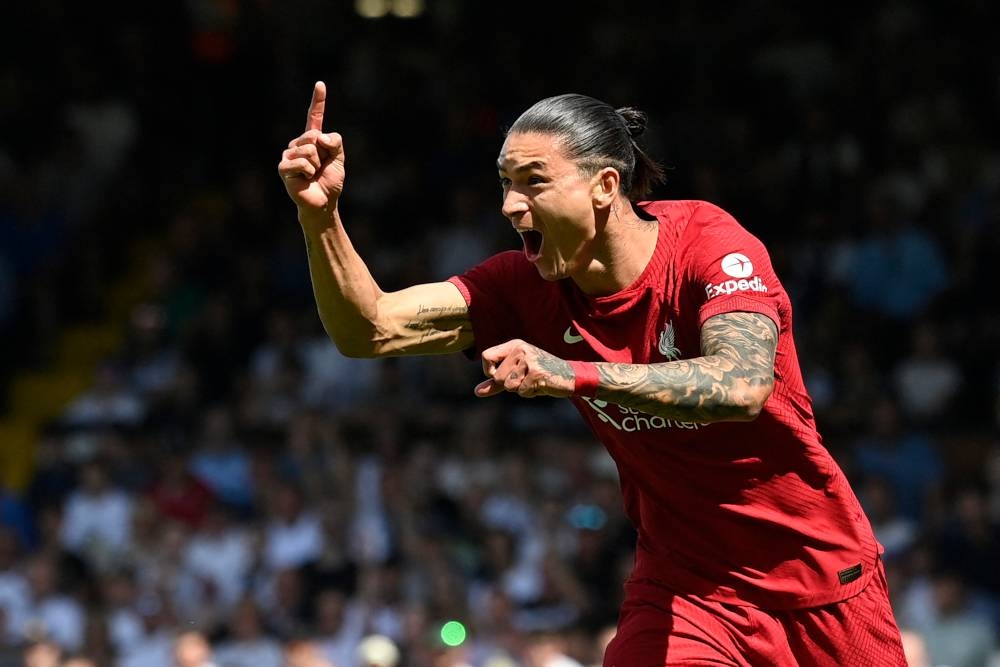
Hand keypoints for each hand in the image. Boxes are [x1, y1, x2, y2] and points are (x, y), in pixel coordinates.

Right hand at [278, 81, 345, 211]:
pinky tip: (306, 178)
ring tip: (313, 174)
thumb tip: (321, 137)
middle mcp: (298, 144)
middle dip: (323, 152)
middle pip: (314, 135)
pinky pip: (302, 162)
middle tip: (320, 167)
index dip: (318, 101)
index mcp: (313, 140)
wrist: (323, 202)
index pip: (314, 117)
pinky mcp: (284, 167)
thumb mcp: (339, 159)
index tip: (320, 84)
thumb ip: (335, 143)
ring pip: (309, 149)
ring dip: (316, 164)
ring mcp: (289, 155)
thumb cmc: (330, 181)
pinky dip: (308, 171)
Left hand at [474, 339, 575, 398]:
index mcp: (514, 345)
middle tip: (526, 379)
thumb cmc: (539, 374)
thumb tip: (476, 392)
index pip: (486, 356)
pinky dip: (530, 393)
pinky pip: (522, 391)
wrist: (569, 376)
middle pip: (498, 377)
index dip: (490, 371)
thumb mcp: (515, 374)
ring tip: (533, 381)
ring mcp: (529, 360)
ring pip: (509, 386)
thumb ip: (495, 382)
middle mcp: (520, 349)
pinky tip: (540, 385)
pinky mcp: (537, 373)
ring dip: (521, 389)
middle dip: (510, 385)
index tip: (501, 376)